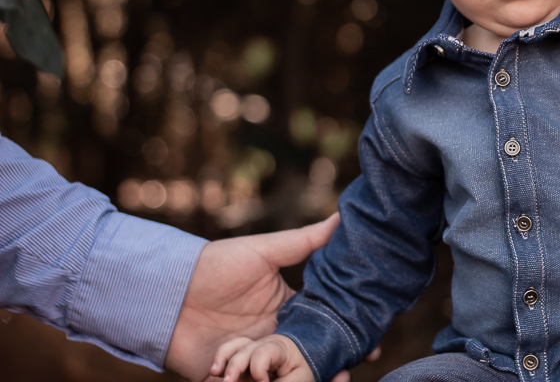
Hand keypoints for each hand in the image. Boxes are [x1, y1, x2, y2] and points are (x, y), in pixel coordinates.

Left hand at [164, 214, 367, 381]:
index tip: (371, 344)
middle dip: (332, 367)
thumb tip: (341, 217)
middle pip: (310, 357)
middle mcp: (274, 335)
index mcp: (287, 308)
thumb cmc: (216, 265)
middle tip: (347, 374)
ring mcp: (252, 359)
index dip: (347, 334)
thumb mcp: (264, 251)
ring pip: (285, 377)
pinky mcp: (227, 376)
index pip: (325, 324)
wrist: (166, 291)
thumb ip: (305, 241)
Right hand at [212, 334, 312, 381]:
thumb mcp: (299, 378)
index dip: (259, 368)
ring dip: (222, 358)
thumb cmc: (299, 369)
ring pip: (233, 347)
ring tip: (215, 372)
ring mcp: (249, 350)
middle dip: (235, 366)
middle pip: (245, 350)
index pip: (264, 352)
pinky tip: (215, 372)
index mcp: (279, 348)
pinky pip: (227, 353)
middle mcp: (261, 345)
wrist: (299, 358)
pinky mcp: (241, 359)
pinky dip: (220, 360)